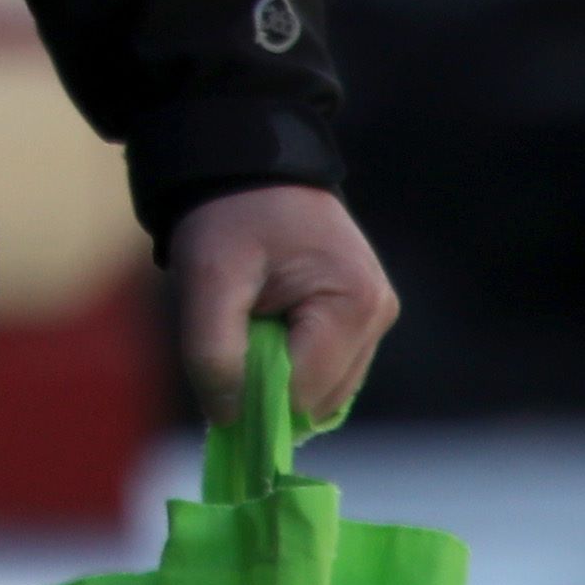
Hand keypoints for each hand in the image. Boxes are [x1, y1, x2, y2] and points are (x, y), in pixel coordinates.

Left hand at [168, 183, 399, 429]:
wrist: (249, 166)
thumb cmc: (229, 215)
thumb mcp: (207, 277)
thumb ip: (213, 351)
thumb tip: (228, 419)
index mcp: (353, 305)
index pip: (302, 396)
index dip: (254, 398)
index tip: (216, 378)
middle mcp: (377, 316)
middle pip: (317, 400)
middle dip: (267, 386)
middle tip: (230, 336)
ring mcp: (375, 317)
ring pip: (322, 390)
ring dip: (277, 374)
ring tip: (248, 320)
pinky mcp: (361, 316)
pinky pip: (325, 369)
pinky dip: (290, 362)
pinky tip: (264, 325)